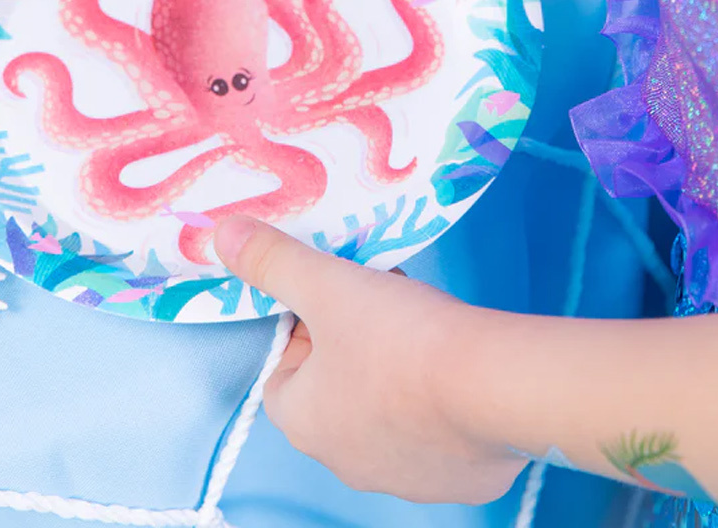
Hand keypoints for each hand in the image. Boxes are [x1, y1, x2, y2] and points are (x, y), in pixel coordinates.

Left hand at [214, 215, 525, 504]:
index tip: (338, 299)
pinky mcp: (459, 481)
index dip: (308, 329)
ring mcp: (406, 479)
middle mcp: (346, 463)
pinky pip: (439, 436)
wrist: (494, 386)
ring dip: (398, 374)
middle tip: (384, 306)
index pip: (284, 373)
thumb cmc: (402, 340)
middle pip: (336, 392)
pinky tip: (459, 371)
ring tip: (427, 332)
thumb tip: (222, 237)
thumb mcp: (327, 285)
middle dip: (355, 347)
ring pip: (388, 414)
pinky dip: (444, 404)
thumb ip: (273, 261)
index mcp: (303, 423)